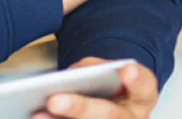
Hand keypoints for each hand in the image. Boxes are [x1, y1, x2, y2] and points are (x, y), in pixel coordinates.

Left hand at [32, 58, 158, 118]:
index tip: (126, 69)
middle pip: (111, 116)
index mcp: (142, 97)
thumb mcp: (106, 72)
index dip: (136, 79)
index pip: (144, 86)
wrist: (111, 100)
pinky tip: (37, 118)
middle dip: (81, 108)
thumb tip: (69, 77)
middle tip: (54, 100)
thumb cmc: (108, 85)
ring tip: (38, 115)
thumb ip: (92, 70)